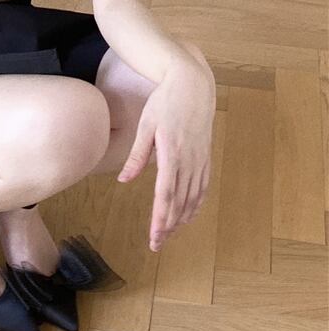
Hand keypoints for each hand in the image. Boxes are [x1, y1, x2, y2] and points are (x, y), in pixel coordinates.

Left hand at [116, 62, 214, 251]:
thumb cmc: (165, 102)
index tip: (154, 237)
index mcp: (171, 153)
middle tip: (157, 244)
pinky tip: (189, 214)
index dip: (160, 219)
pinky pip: (202, 186)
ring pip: (192, 197)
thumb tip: (124, 180)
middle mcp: (189, 160)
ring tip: (170, 234)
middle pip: (179, 202)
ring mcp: (200, 159)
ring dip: (182, 218)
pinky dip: (196, 204)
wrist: (194, 86)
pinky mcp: (206, 156)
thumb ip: (137, 155)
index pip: (165, 195)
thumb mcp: (146, 125)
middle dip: (168, 225)